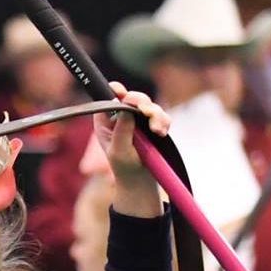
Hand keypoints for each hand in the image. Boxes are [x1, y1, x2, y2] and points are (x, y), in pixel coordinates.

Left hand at [102, 83, 169, 216]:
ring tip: (157, 131)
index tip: (122, 93)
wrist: (139, 178)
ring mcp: (138, 119)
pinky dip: (164, 122)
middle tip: (147, 112)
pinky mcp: (152, 124)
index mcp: (106, 120)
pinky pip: (162, 116)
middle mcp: (121, 116)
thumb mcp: (119, 149)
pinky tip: (162, 134)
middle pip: (133, 98)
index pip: (108, 98)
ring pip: (150, 105)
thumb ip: (122, 128)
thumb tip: (126, 108)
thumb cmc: (123, 166)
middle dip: (142, 104)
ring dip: (156, 115)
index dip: (115, 92)